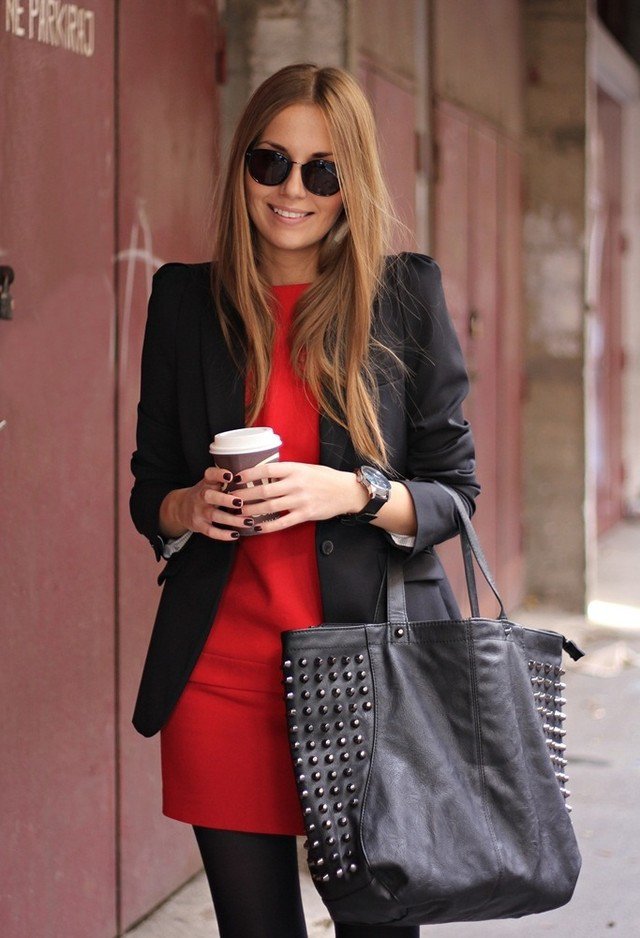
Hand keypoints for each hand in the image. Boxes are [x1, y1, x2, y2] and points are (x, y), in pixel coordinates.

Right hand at [159, 466, 259, 541]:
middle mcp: (201, 495)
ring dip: (232, 519)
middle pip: (210, 496)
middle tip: (240, 502)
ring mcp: (198, 511)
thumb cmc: (206, 493)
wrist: (181, 507)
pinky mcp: (198, 525)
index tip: (231, 475)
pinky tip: (236, 535)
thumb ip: (227, 481)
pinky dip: (223, 534)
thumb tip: (256, 477)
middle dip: (225, 500)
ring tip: (248, 521)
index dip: (219, 474)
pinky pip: (211, 531)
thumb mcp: (211, 483)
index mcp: (206, 483)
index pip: (209, 474)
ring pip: (214, 515)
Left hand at [234, 462, 367, 532]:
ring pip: (270, 507)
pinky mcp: (305, 514)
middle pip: (264, 490)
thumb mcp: (306, 468)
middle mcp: (296, 484)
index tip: (236, 478)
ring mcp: (300, 500)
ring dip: (252, 510)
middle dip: (245, 495)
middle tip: (231, 498)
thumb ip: (287, 471)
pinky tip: (256, 527)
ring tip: (239, 513)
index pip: (267, 470)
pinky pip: (282, 522)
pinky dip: (267, 526)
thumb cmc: (325, 478)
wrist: (346, 491)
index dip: (249, 474)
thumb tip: (264, 473)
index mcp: (295, 469)